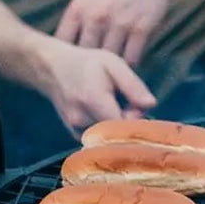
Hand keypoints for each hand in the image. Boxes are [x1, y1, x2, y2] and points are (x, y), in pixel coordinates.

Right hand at [37, 38, 157, 133]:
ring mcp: (76, 129)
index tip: (136, 105)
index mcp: (93, 99)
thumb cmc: (87, 63)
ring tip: (115, 108)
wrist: (53, 68)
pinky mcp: (75, 135)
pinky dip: (107, 131)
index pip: (124, 125)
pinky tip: (105, 115)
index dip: (137, 119)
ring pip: (109, 138)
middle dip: (129, 124)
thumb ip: (132, 85)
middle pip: (118, 134)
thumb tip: (151, 105)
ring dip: (119, 127)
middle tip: (129, 106)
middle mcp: (82, 118)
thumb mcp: (113, 64)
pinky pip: (99, 140)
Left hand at [55, 0, 178, 65]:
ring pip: (110, 60)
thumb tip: (66, 42)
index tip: (70, 64)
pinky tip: (127, 64)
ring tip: (110, 75)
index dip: (65, 57)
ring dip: (110, 69)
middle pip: (86, 56)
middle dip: (87, 68)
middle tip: (92, 77)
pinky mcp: (142, 30)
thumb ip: (77, 15)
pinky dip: (129, 65)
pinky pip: (132, 58)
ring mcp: (120, 24)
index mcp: (79, 7)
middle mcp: (97, 17)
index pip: (63, 42)